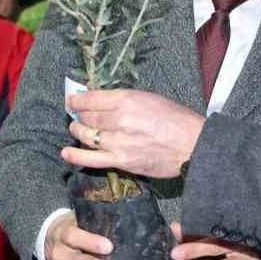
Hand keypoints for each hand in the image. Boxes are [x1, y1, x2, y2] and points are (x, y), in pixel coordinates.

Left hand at [59, 89, 205, 178]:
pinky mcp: (122, 161)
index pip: (93, 98)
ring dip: (78, 132)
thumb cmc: (178, 120)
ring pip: (87, 136)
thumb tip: (103, 101)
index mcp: (129, 99)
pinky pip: (92, 159)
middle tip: (78, 116)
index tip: (74, 100)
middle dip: (79, 116)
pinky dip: (76, 156)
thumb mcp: (151, 99)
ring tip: (77, 130)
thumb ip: (126, 100)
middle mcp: (120, 119)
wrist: (194, 145)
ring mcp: (119, 142)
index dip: (79, 99)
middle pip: (88, 117)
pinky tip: (66, 152)